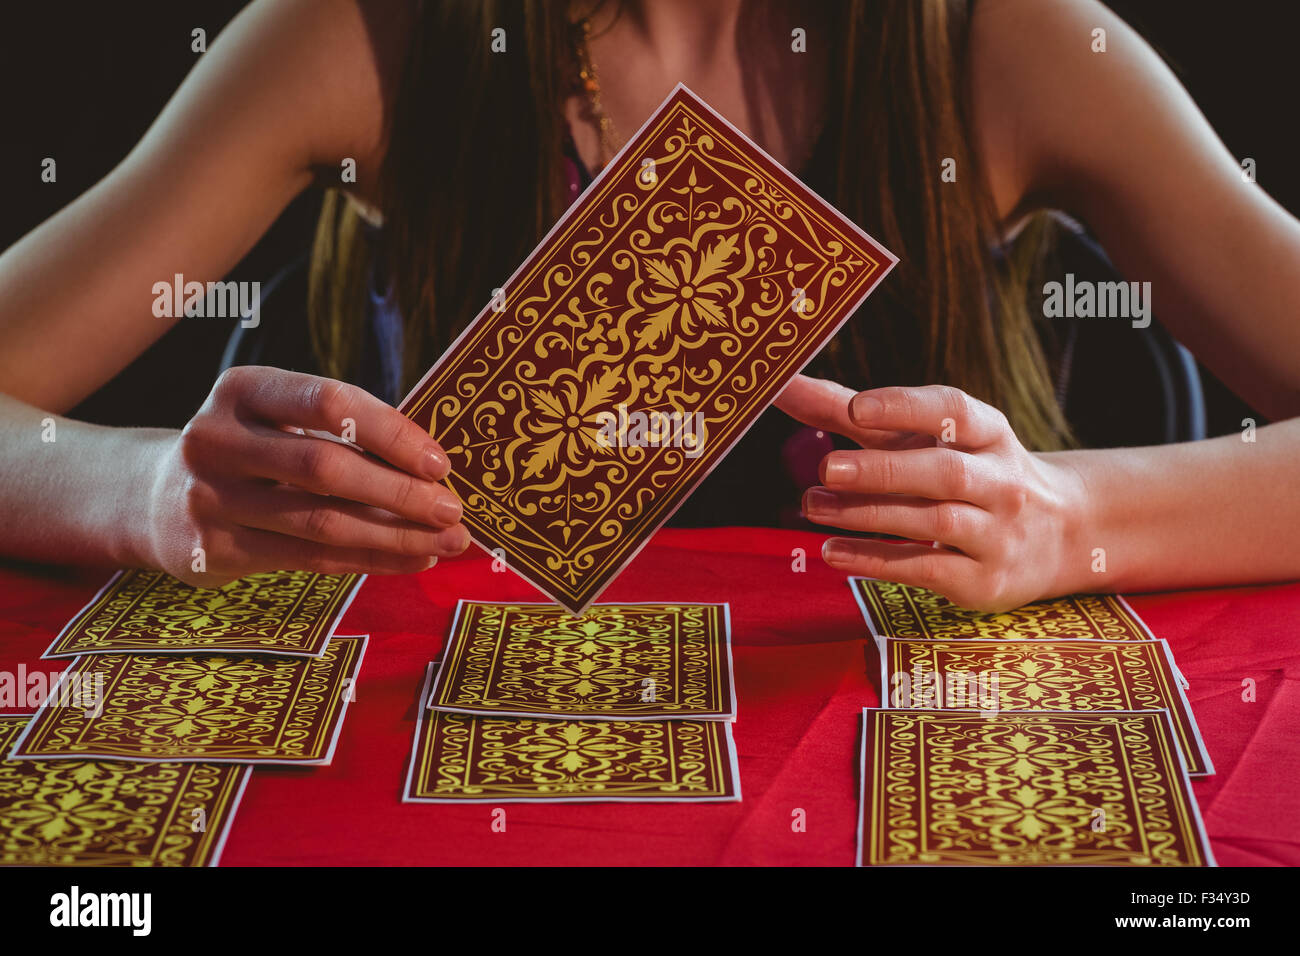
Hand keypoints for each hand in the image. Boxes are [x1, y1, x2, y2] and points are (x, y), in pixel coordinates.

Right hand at [146, 366, 468, 584]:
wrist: (154, 498)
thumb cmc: (251, 451)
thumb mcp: (280, 421)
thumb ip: (345, 433)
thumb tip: (435, 470)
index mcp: (243, 388)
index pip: (330, 402)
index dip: (392, 434)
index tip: (440, 463)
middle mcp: (216, 438)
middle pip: (326, 467)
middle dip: (400, 493)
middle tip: (453, 511)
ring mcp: (209, 496)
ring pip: (321, 522)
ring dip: (395, 535)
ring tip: (446, 543)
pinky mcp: (213, 548)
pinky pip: (308, 559)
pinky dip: (369, 560)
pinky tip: (412, 558)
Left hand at [776, 375, 1086, 611]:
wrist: (1057, 534)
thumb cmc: (965, 472)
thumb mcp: (921, 439)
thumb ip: (851, 413)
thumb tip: (782, 384)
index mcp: (987, 433)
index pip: (952, 410)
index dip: (905, 407)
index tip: (856, 408)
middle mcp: (1000, 479)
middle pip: (943, 471)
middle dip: (883, 469)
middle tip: (827, 467)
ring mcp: (997, 532)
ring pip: (934, 521)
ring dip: (868, 514)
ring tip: (813, 504)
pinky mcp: (983, 579)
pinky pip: (928, 567)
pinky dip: (877, 560)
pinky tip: (832, 551)